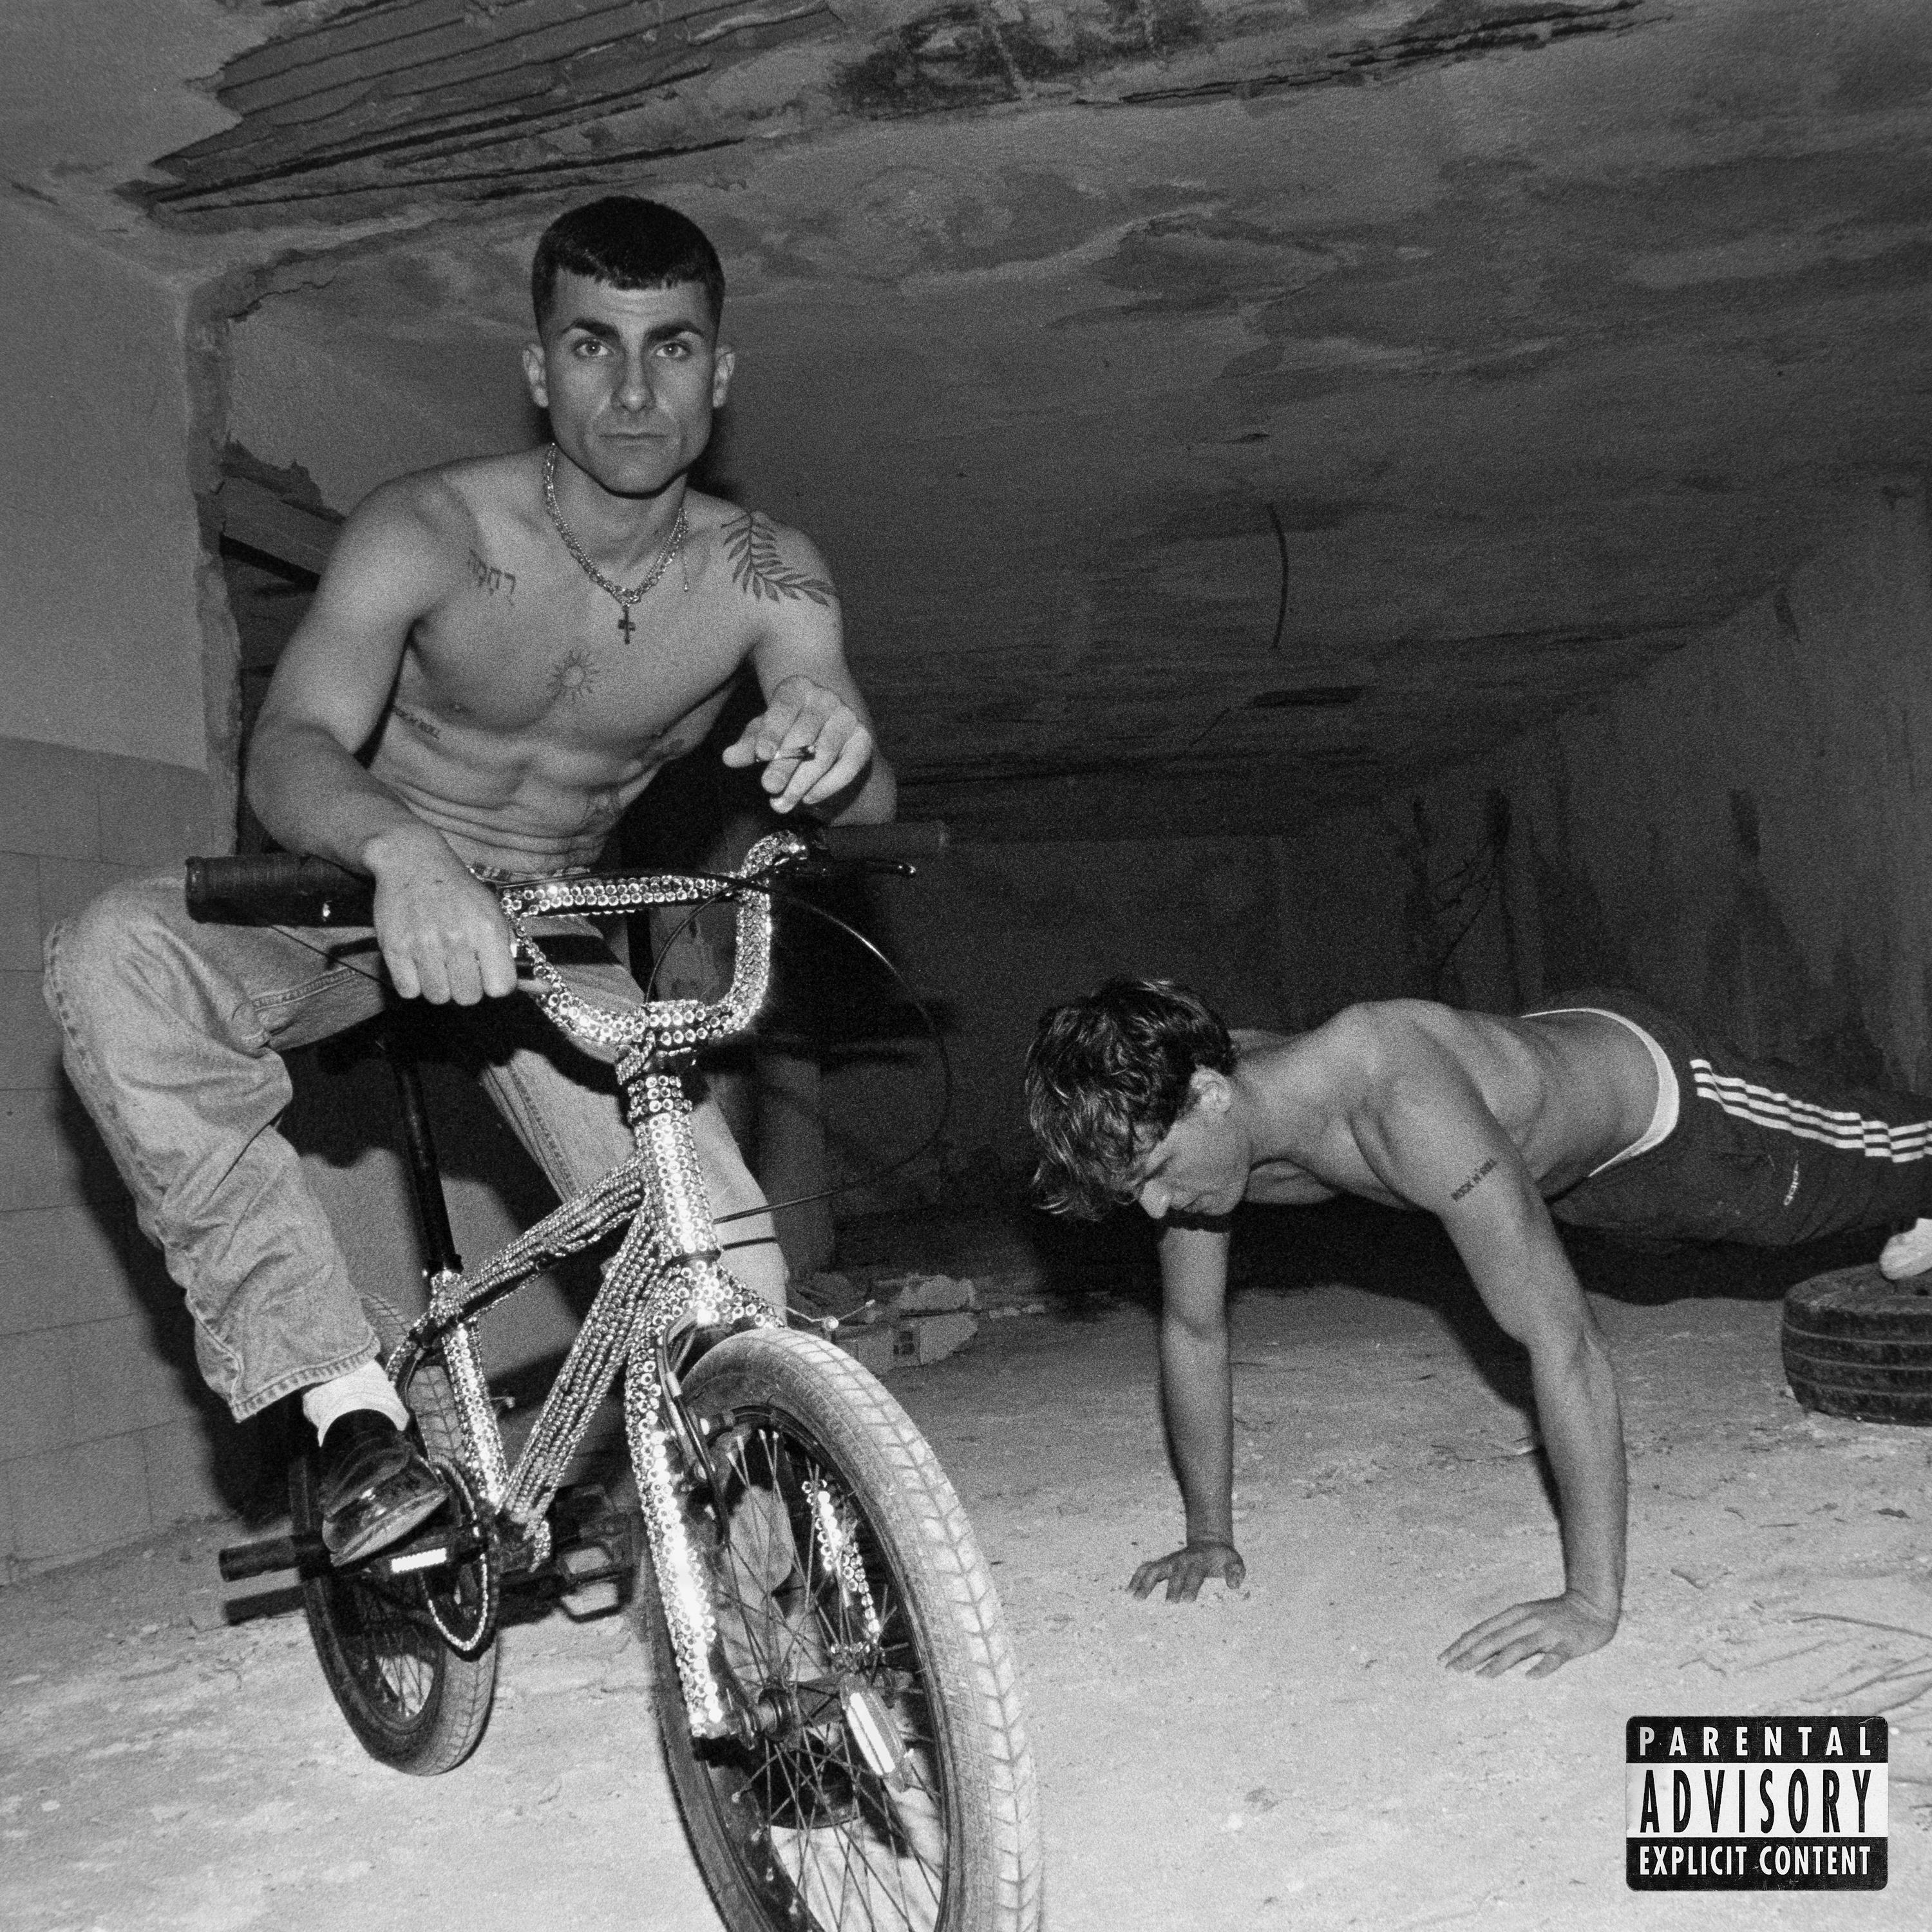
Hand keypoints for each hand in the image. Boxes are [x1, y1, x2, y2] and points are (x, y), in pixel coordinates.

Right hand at [363, 827, 517, 1004]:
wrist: (413, 861)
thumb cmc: (459, 892)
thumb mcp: (494, 915)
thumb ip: (516, 955)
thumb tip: (545, 989)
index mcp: (487, 928)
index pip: (501, 987)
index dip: (495, 984)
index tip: (488, 972)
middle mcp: (457, 937)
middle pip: (468, 997)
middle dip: (466, 987)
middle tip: (460, 966)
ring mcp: (423, 943)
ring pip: (438, 997)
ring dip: (439, 985)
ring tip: (438, 961)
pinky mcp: (393, 947)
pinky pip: (408, 991)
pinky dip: (413, 983)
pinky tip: (418, 962)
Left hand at [721, 675, 873, 813]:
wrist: (825, 736)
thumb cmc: (786, 732)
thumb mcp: (764, 736)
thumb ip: (748, 745)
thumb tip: (728, 758)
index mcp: (798, 687)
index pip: (785, 706)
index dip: (773, 730)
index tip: (761, 756)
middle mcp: (826, 697)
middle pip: (804, 733)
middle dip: (785, 763)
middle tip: (769, 787)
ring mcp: (848, 718)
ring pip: (824, 753)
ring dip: (802, 782)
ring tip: (782, 803)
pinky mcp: (864, 741)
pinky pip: (848, 766)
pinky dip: (828, 785)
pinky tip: (808, 800)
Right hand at [1128, 1539, 1245, 1602]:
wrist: (1209, 1543)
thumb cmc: (1222, 1558)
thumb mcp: (1234, 1561)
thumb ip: (1236, 1572)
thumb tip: (1234, 1585)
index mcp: (1199, 1562)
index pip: (1195, 1575)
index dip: (1191, 1587)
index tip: (1187, 1601)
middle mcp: (1181, 1561)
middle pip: (1174, 1574)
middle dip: (1171, 1589)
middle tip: (1168, 1606)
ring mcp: (1169, 1562)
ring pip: (1154, 1569)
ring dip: (1145, 1583)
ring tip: (1136, 1598)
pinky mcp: (1162, 1564)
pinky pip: (1146, 1568)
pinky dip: (1136, 1578)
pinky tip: (1128, 1592)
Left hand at [1439, 1591, 1617, 1678]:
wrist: (1591, 1605)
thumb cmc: (1554, 1615)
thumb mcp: (1527, 1618)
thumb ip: (1506, 1633)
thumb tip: (1480, 1651)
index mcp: (1515, 1614)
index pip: (1482, 1630)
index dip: (1462, 1644)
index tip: (1444, 1658)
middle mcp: (1527, 1622)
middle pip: (1494, 1639)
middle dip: (1471, 1654)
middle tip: (1452, 1669)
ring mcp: (1547, 1633)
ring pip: (1519, 1648)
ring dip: (1499, 1662)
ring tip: (1481, 1676)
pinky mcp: (1567, 1645)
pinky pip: (1554, 1658)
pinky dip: (1541, 1667)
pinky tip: (1530, 1677)